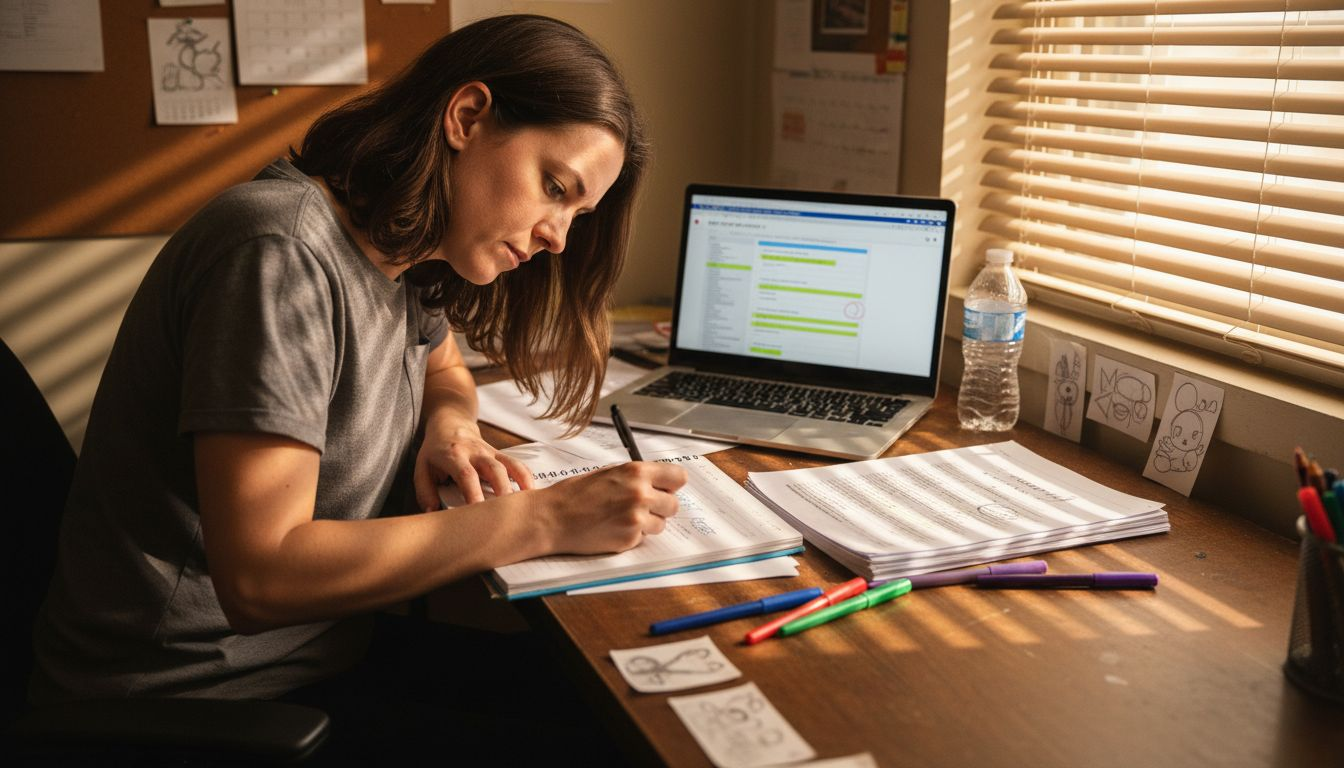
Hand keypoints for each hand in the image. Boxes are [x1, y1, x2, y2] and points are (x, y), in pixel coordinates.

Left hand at [414, 422, 533, 510]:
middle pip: (494, 469)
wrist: (450, 425)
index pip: (466, 475)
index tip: (478, 512)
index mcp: (454, 455)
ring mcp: (491, 452)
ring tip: (526, 505)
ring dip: (520, 484)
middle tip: (507, 514)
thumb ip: (425, 491)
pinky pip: (517, 464)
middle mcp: (475, 452)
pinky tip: (533, 494)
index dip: (474, 493)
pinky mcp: (500, 454)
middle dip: (502, 491)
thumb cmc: (435, 452)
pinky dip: (526, 477)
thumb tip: (432, 512)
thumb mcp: (421, 467)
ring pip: (510, 465)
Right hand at [539, 461, 688, 553]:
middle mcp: (640, 494)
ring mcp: (636, 518)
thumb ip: (636, 477)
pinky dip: (631, 535)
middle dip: (660, 507)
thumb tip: (659, 482)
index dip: (671, 485)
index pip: (679, 477)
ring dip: (647, 523)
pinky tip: (612, 528)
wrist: (552, 518)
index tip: (665, 489)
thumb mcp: (609, 473)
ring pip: (660, 524)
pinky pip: (643, 538)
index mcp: (636, 472)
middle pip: (674, 504)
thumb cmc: (575, 494)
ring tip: (622, 518)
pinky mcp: (629, 539)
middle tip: (641, 507)